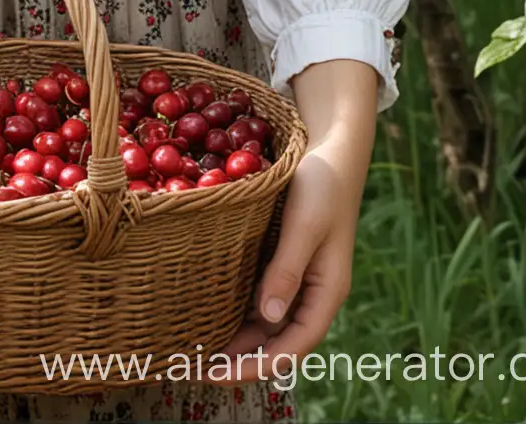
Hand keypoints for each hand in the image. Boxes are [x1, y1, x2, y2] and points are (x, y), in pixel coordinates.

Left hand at [206, 58, 377, 386]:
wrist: (329, 151)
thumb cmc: (321, 185)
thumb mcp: (304, 224)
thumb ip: (288, 269)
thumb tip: (270, 317)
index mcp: (325, 291)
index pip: (293, 346)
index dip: (258, 365)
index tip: (220, 374)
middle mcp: (310, 293)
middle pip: (277, 342)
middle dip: (242, 361)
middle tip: (195, 370)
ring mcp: (295, 279)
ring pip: (266, 324)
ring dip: (237, 341)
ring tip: (196, 351)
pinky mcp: (280, 262)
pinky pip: (258, 299)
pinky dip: (237, 312)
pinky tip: (208, 313)